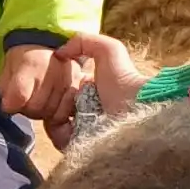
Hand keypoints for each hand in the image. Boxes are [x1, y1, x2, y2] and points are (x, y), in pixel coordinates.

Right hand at [0, 32, 146, 145]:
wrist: (137, 111)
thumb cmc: (124, 80)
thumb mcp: (109, 50)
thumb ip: (84, 42)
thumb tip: (60, 52)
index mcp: (89, 91)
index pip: (62, 89)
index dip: (55, 86)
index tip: (53, 83)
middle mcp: (85, 110)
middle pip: (56, 106)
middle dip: (52, 104)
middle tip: (59, 102)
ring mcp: (83, 129)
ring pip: (55, 124)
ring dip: (54, 119)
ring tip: (63, 116)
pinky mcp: (82, 146)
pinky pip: (61, 141)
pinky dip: (59, 134)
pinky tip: (66, 127)